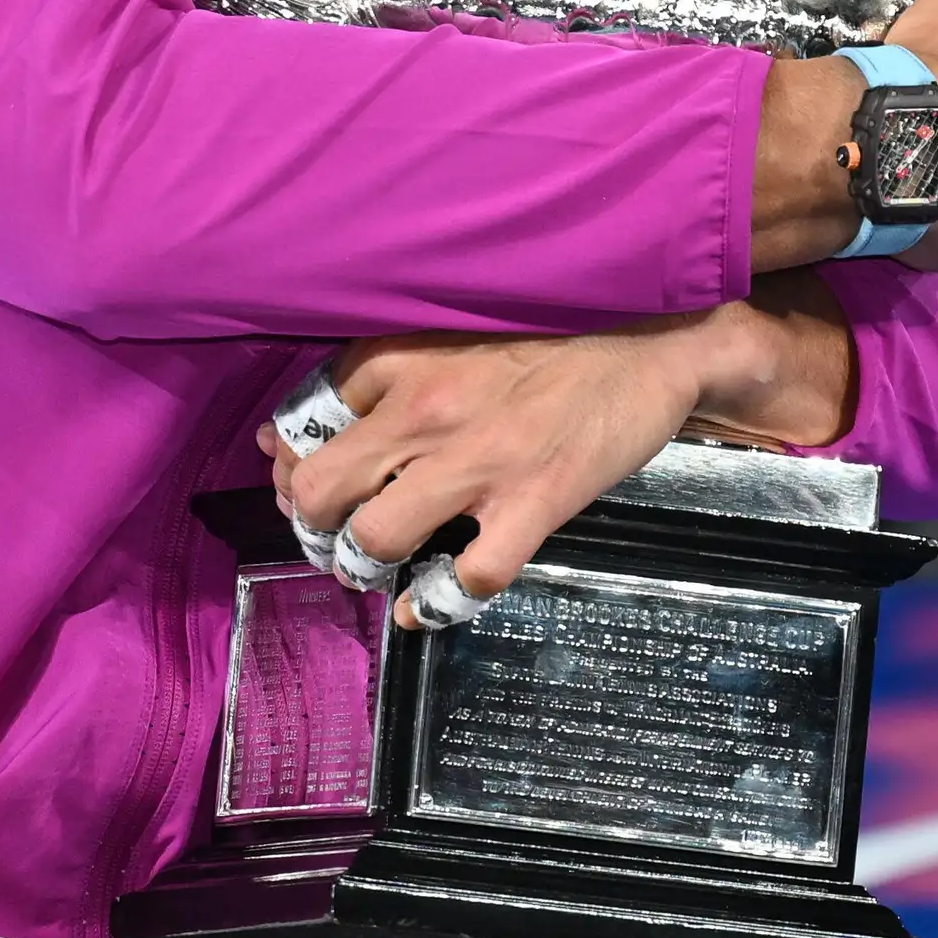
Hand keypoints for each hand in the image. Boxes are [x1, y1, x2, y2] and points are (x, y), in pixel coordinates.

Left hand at [261, 292, 855, 622]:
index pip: (299, 423)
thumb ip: (374, 376)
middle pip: (317, 489)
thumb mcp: (447, 332)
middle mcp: (424, 408)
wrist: (653, 338)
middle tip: (332, 538)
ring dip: (363, 568)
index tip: (299, 486)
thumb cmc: (547, 332)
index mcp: (398, 356)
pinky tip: (426, 605)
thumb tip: (284, 436)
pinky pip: (465, 579)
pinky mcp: (534, 502)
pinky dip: (434, 605)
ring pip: (374, 540)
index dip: (287, 467)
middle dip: (311, 528)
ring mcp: (479, 461)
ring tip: (376, 569)